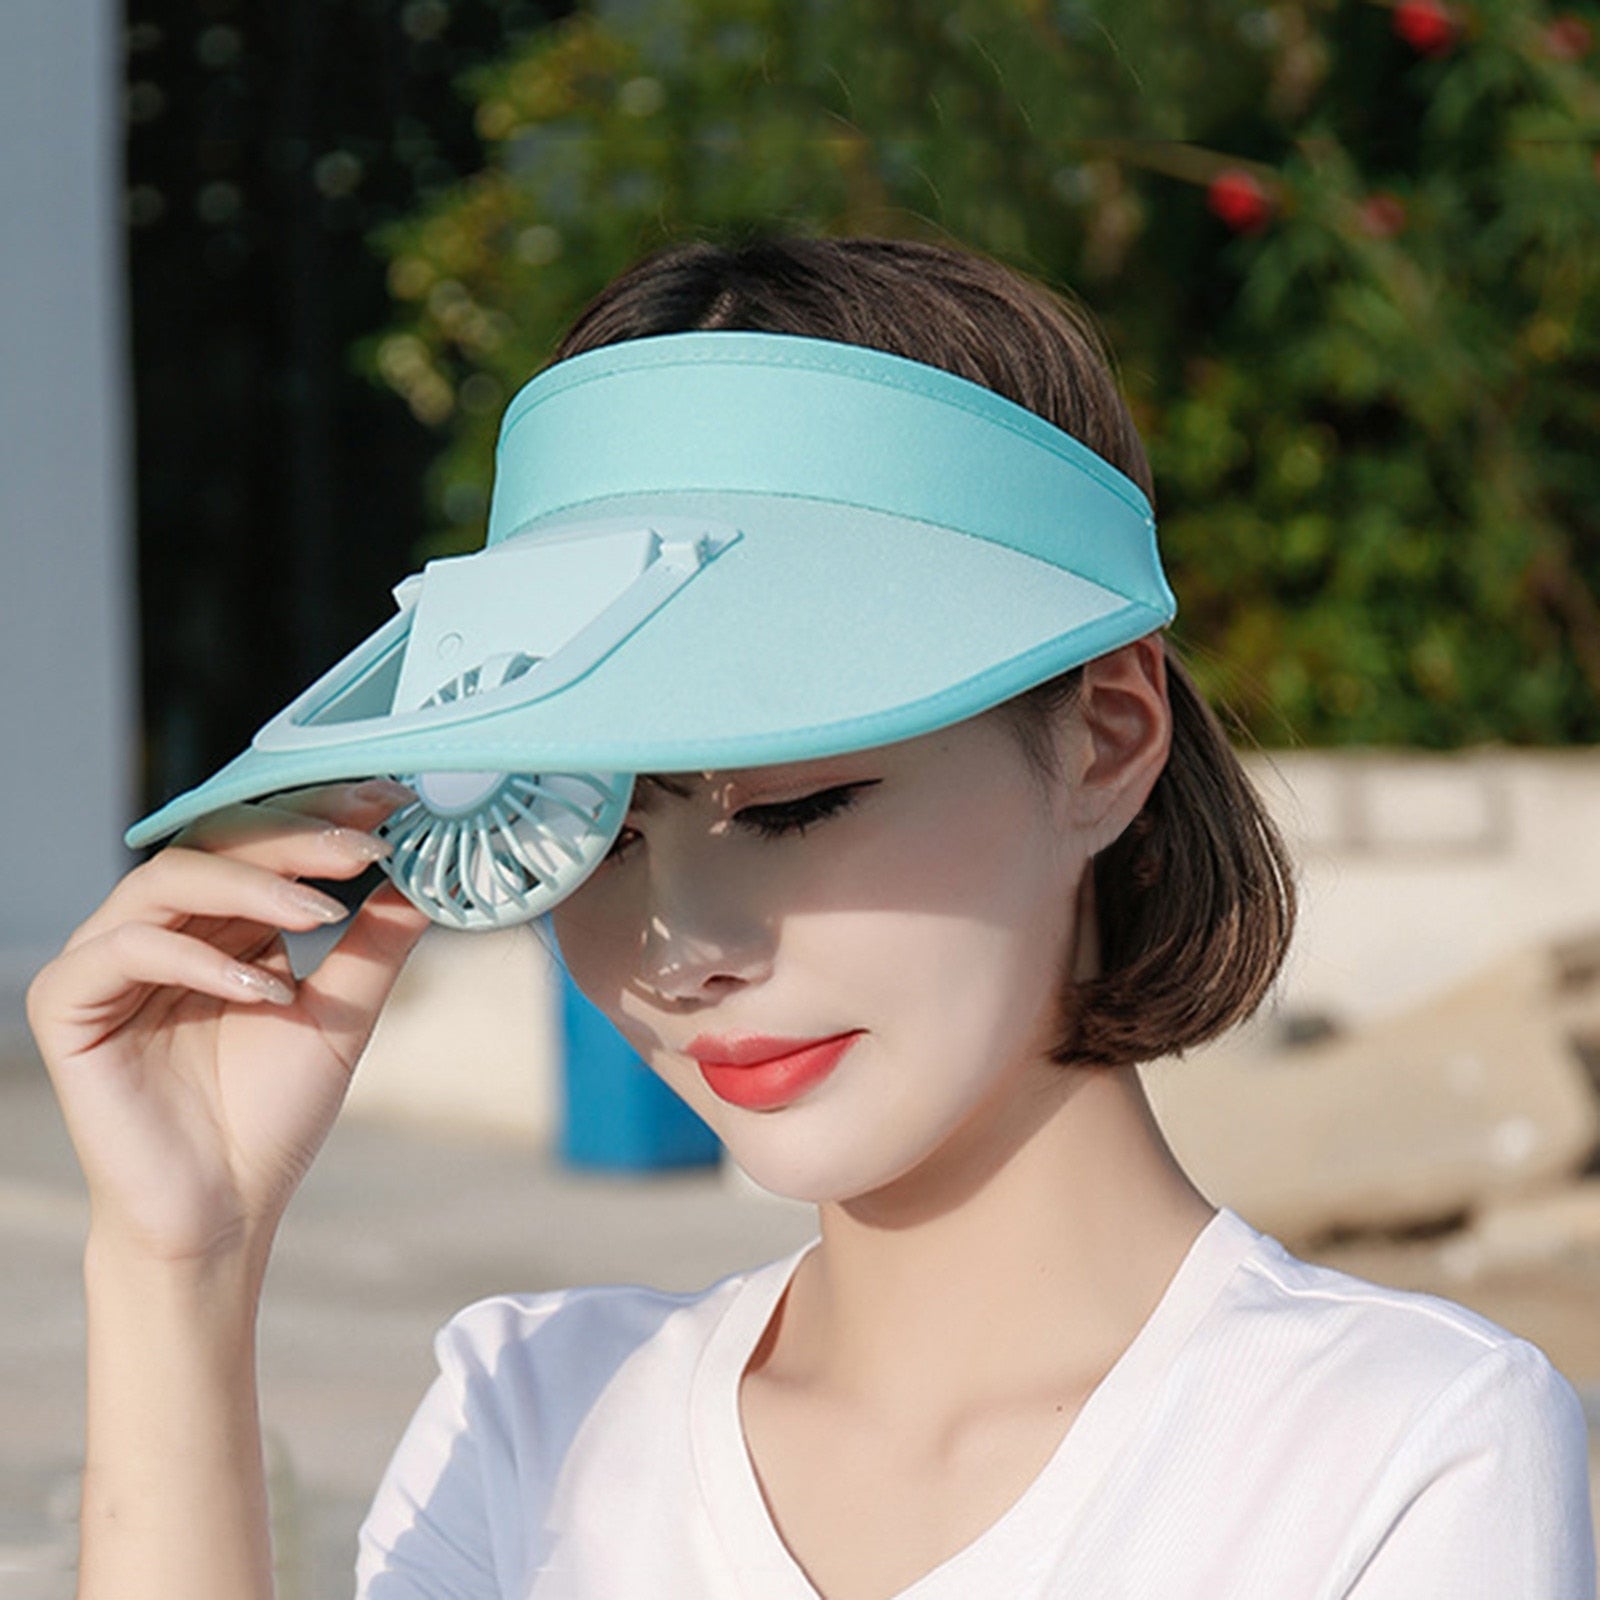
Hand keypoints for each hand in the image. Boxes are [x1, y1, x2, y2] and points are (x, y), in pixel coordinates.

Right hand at [26, 781, 430, 1267]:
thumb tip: (427, 875)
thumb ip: (377, 941)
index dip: (321, 813)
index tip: (390, 804)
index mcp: (217, 919)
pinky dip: (199, 957)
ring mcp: (106, 960)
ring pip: (168, 878)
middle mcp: (159, 926)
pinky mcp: (68, 1003)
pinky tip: (264, 987)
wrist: (224, 1210)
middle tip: (363, 843)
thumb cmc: (272, 1115)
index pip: (260, 839)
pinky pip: (125, 950)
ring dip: (253, 885)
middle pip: (215, 841)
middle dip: (295, 835)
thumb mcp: (342, 1012)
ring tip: (322, 911)